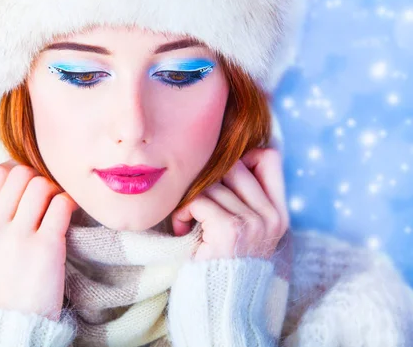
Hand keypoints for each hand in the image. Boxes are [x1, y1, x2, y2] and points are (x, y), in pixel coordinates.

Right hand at [0, 161, 78, 320]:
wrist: (15, 324)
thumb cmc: (3, 282)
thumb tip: (13, 173)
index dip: (17, 171)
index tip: (27, 185)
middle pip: (21, 174)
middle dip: (37, 179)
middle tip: (45, 196)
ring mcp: (17, 238)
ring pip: (41, 185)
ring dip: (54, 191)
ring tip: (56, 207)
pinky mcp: (45, 247)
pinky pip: (61, 204)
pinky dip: (69, 204)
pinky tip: (67, 215)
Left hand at [170, 148, 289, 261]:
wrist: (218, 303)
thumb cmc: (222, 262)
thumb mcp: (245, 229)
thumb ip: (244, 197)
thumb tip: (226, 157)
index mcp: (278, 213)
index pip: (271, 158)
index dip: (244, 157)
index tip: (223, 178)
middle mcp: (270, 217)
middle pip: (234, 166)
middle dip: (209, 181)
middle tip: (199, 204)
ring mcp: (252, 222)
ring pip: (212, 184)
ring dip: (191, 200)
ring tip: (190, 222)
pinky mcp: (229, 229)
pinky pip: (198, 200)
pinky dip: (183, 213)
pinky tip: (184, 230)